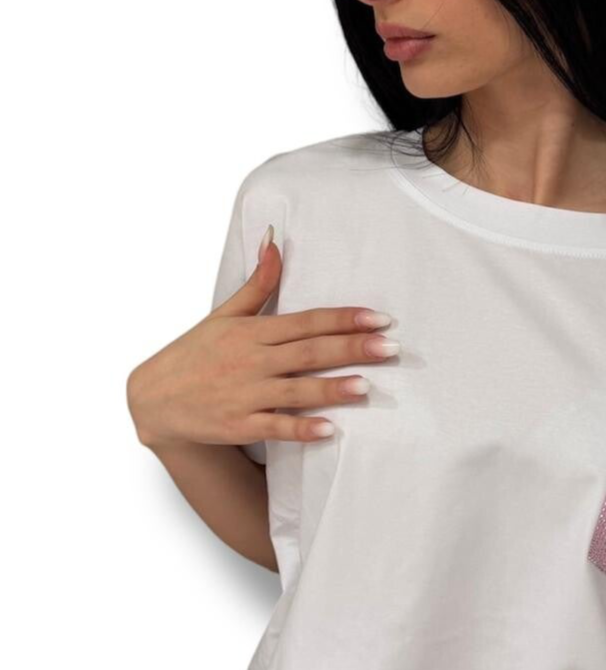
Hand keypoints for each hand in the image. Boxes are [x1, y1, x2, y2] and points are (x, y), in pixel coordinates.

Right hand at [126, 228, 397, 449]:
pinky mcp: (239, 425)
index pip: (306, 321)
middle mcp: (251, 361)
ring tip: (366, 386)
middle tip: (390, 348)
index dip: (344, 318)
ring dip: (331, 388)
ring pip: (295, 390)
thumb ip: (257, 283)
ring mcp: (245, 394)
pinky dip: (301, 428)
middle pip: (309, 352)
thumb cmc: (194, 354)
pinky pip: (275, 427)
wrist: (152, 400)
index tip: (380, 318)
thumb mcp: (223, 314)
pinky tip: (330, 429)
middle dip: (351, 349)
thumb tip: (274, 239)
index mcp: (252, 331)